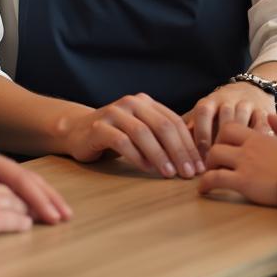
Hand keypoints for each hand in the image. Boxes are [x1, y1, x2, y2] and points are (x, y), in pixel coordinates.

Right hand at [0, 159, 32, 240]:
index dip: (12, 185)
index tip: (21, 189)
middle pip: (13, 189)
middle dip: (30, 196)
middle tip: (41, 202)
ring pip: (16, 203)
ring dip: (30, 209)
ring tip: (39, 214)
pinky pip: (12, 220)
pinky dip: (21, 223)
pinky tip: (27, 225)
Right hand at [64, 94, 202, 177]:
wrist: (77, 131)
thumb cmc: (116, 135)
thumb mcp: (141, 131)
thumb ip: (161, 136)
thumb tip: (194, 158)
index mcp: (146, 102)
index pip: (174, 122)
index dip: (189, 144)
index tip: (199, 166)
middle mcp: (132, 103)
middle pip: (163, 126)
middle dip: (179, 151)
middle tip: (188, 173)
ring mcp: (115, 113)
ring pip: (143, 133)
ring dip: (159, 155)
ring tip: (169, 174)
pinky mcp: (99, 127)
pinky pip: (122, 141)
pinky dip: (136, 156)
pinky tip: (146, 168)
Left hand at [184, 82, 274, 156]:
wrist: (255, 90)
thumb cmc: (224, 108)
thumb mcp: (208, 111)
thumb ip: (194, 124)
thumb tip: (174, 141)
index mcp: (213, 99)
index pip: (204, 112)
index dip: (201, 133)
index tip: (201, 155)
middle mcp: (230, 98)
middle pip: (223, 116)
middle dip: (219, 140)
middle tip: (216, 163)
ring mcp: (248, 103)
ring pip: (241, 119)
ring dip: (235, 141)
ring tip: (231, 162)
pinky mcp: (264, 111)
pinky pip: (261, 123)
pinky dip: (257, 136)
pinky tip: (253, 151)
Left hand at [198, 122, 276, 207]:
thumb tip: (272, 117)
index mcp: (261, 136)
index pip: (233, 127)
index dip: (224, 135)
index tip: (221, 146)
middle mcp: (250, 146)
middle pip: (221, 136)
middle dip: (213, 147)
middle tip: (212, 161)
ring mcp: (245, 162)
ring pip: (215, 155)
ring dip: (207, 165)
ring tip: (206, 176)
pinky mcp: (244, 181)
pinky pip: (216, 178)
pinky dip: (205, 184)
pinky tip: (203, 191)